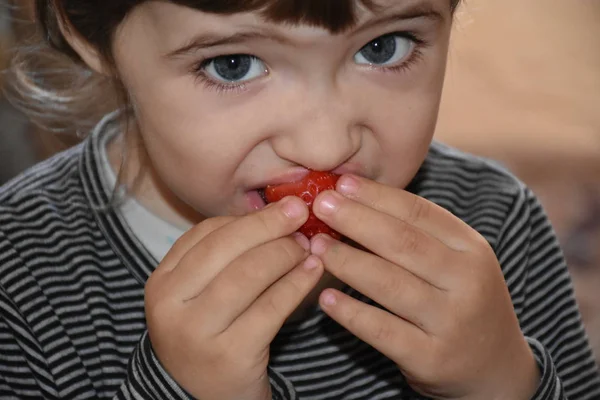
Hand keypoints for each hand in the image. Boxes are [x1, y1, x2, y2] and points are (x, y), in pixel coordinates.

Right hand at [145, 197, 323, 399]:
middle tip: (300, 215)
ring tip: (308, 246)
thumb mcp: (201, 293)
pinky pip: (271, 308)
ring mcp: (197, 331)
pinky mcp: (230, 354)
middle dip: (269, 226)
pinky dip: (296, 284)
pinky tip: (312, 272)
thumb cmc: (210, 332)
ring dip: (285, 254)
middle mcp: (171, 304)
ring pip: (249, 275)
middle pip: (226, 249)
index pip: (206, 233)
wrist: (202, 395)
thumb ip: (227, 256)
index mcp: (162, 281)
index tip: (284, 206)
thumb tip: (278, 214)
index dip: (250, 217)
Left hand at [310, 175, 539, 399]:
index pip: (419, 213)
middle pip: (403, 243)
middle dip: (356, 220)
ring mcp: (450, 322)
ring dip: (347, 262)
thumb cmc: (462, 301)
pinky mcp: (431, 358)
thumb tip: (355, 203)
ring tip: (317, 247)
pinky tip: (325, 298)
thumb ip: (417, 235)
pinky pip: (383, 330)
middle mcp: (466, 282)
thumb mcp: (456, 262)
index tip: (342, 183)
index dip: (377, 196)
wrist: (495, 366)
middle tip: (321, 206)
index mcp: (471, 249)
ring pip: (390, 284)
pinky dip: (350, 312)